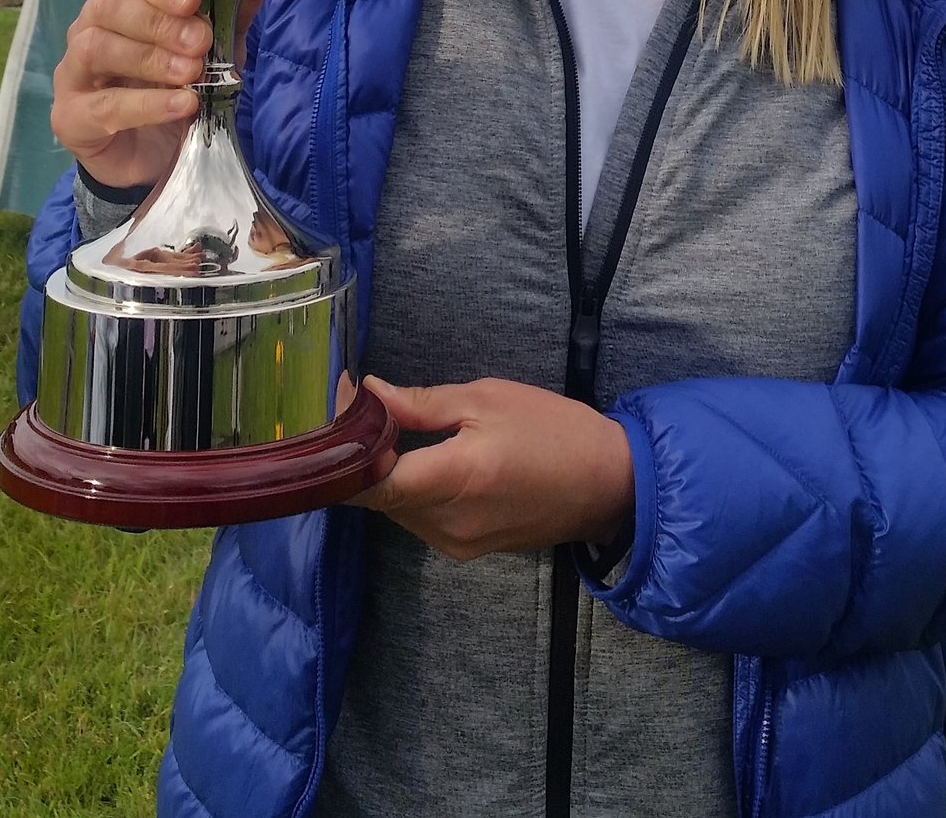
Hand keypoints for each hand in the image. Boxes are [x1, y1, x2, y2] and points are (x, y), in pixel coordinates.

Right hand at [51, 0, 265, 191]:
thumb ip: (230, 17)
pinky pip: (104, 105)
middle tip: (200, 39)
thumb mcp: (213, 54)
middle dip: (158, 18)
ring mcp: (74, 73)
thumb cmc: (176, 92)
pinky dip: (147, 103)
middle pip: (109, 5)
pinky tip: (182, 103)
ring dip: (150, 57)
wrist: (154, 160)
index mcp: (123, 5)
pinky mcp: (71, 118)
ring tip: (191, 72)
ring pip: (97, 48)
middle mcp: (90, 29)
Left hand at [338, 372, 633, 561]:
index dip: (343, 451)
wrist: (607, 484)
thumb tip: (370, 394)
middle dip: (362, 455)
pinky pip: (420, 518)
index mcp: (452, 480)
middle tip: (359, 407)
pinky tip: (420, 458)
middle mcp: (445, 524)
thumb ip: (423, 403)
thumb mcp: (488, 399)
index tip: (337, 410)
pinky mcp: (466, 551)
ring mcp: (455, 544)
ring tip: (387, 427)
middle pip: (378, 495)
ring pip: (396, 508)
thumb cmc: (552, 429)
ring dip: (385, 473)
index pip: (369, 483)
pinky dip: (410, 490)